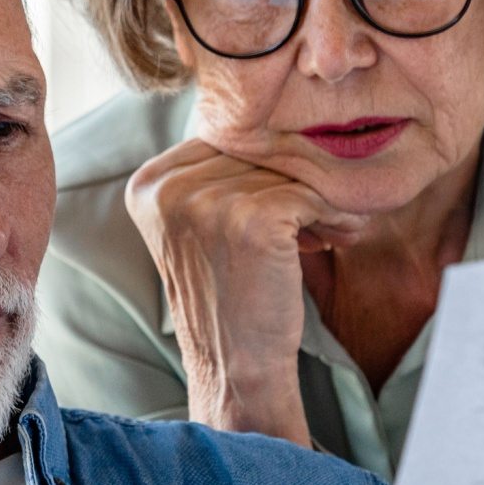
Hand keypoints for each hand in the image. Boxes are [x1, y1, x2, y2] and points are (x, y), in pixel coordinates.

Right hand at [124, 136, 367, 441]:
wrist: (239, 367)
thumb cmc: (232, 297)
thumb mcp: (203, 227)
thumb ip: (217, 173)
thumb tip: (276, 117)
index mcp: (147, 185)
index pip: (223, 139)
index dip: (263, 166)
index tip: (288, 202)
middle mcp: (167, 188)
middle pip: (255, 150)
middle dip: (295, 180)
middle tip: (323, 217)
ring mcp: (204, 202)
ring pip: (286, 170)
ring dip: (321, 199)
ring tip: (331, 231)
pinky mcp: (250, 219)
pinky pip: (310, 193)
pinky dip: (333, 214)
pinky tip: (335, 239)